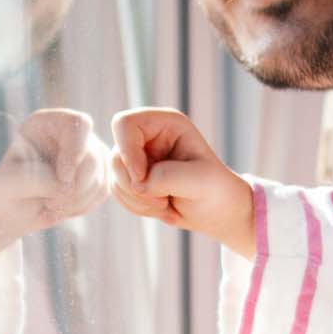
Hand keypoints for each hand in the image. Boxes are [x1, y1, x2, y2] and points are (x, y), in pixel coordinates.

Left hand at [0, 108, 108, 261]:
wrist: (14, 207)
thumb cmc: (9, 187)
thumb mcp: (12, 181)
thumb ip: (37, 179)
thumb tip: (68, 187)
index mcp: (48, 123)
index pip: (77, 124)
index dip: (75, 152)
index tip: (62, 178)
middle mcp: (73, 134)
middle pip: (92, 156)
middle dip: (73, 187)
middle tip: (49, 203)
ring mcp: (89, 153)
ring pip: (100, 177)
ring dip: (76, 201)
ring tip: (50, 206)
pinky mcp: (98, 174)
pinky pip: (103, 192)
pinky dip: (83, 206)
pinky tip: (62, 208)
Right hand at [110, 108, 254, 258]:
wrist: (216, 210)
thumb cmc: (215, 189)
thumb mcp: (200, 180)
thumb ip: (167, 177)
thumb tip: (139, 184)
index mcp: (166, 123)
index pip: (124, 123)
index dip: (127, 151)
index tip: (142, 177)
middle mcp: (148, 136)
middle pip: (115, 156)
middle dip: (136, 186)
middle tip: (163, 199)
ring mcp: (137, 156)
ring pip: (115, 178)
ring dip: (138, 200)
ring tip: (166, 204)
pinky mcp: (132, 176)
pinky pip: (117, 192)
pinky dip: (136, 206)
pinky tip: (160, 208)